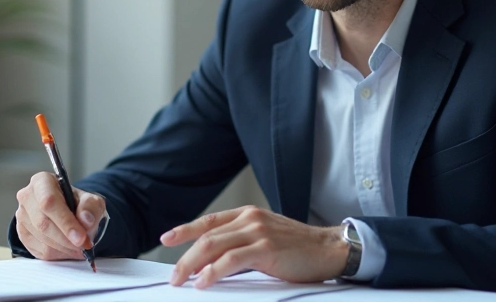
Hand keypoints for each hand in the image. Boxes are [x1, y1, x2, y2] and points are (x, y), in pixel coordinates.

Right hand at [15, 172, 106, 259]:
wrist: (70, 213)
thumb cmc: (78, 204)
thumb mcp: (91, 201)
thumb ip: (91, 207)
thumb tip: (85, 220)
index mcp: (42, 181)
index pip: (49, 202)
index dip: (65, 222)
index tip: (81, 237)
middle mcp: (27, 197)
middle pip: (43, 223)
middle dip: (66, 239)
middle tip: (84, 246)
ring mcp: (21, 217)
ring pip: (42, 239)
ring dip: (64, 248)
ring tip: (80, 247)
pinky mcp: (22, 235)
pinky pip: (40, 251)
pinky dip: (58, 253)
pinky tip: (68, 249)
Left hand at [160, 205, 347, 287]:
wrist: (329, 248)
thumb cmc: (299, 248)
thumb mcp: (266, 237)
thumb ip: (242, 243)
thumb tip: (214, 261)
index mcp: (248, 214)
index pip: (209, 221)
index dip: (185, 229)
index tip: (167, 238)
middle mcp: (250, 219)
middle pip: (206, 236)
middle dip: (185, 257)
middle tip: (173, 276)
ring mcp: (257, 232)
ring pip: (214, 246)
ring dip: (193, 265)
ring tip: (182, 281)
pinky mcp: (266, 248)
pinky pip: (231, 260)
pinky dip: (213, 271)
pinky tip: (204, 281)